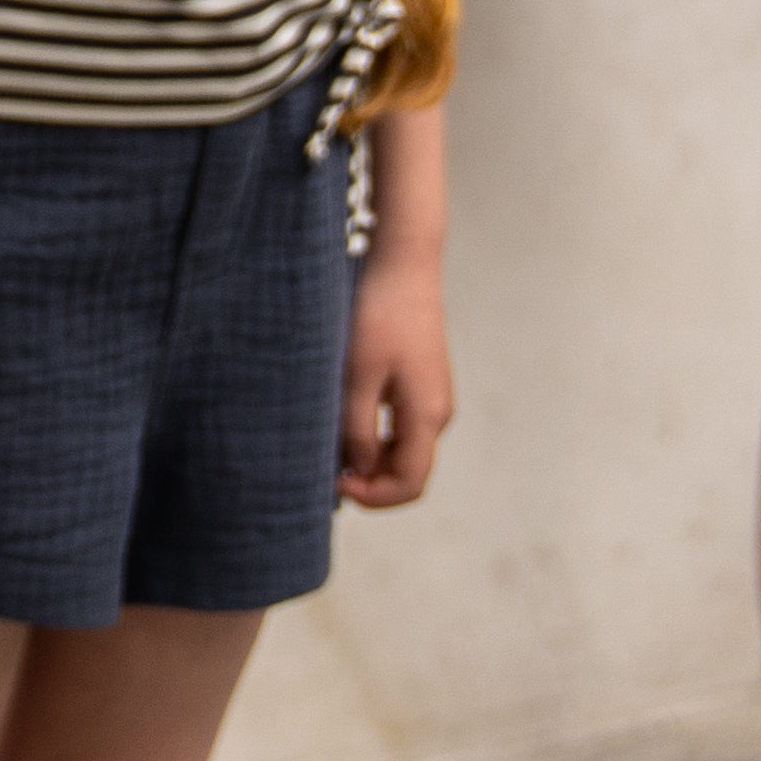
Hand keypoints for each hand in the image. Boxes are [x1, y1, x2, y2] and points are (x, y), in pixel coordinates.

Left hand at [338, 244, 449, 509]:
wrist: (403, 264)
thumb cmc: (379, 314)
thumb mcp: (357, 375)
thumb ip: (357, 430)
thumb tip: (357, 471)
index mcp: (428, 416)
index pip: (409, 484)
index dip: (372, 497)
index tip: (334, 482)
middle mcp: (437, 413)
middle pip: (406, 471)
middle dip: (368, 480)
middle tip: (323, 465)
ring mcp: (431, 398)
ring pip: (401, 450)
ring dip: (367, 457)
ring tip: (328, 440)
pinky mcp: (419, 383)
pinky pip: (398, 426)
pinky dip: (372, 434)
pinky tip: (341, 418)